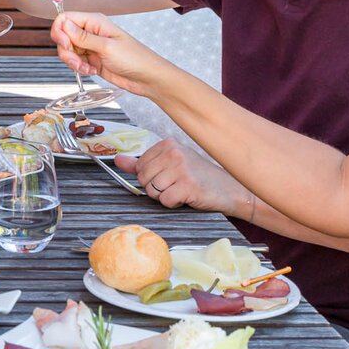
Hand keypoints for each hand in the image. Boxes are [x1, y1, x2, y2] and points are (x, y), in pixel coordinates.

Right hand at [50, 11, 166, 96]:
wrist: (146, 78)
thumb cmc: (134, 58)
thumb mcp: (106, 46)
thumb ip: (83, 37)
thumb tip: (64, 24)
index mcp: (95, 22)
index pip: (65, 18)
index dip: (60, 31)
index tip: (65, 45)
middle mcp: (90, 32)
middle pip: (63, 37)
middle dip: (66, 51)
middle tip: (77, 61)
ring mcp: (90, 47)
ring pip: (67, 51)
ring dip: (73, 62)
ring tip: (87, 68)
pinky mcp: (91, 60)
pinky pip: (75, 62)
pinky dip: (79, 69)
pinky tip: (92, 71)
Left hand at [117, 138, 252, 215]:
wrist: (230, 189)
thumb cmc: (200, 176)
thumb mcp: (171, 164)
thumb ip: (142, 162)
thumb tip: (118, 160)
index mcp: (168, 144)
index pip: (139, 166)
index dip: (151, 177)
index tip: (168, 176)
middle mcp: (174, 152)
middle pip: (143, 179)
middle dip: (156, 188)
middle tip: (176, 185)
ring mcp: (181, 168)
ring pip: (152, 191)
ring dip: (165, 196)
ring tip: (181, 190)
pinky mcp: (188, 185)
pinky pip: (165, 201)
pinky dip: (174, 204)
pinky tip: (187, 197)